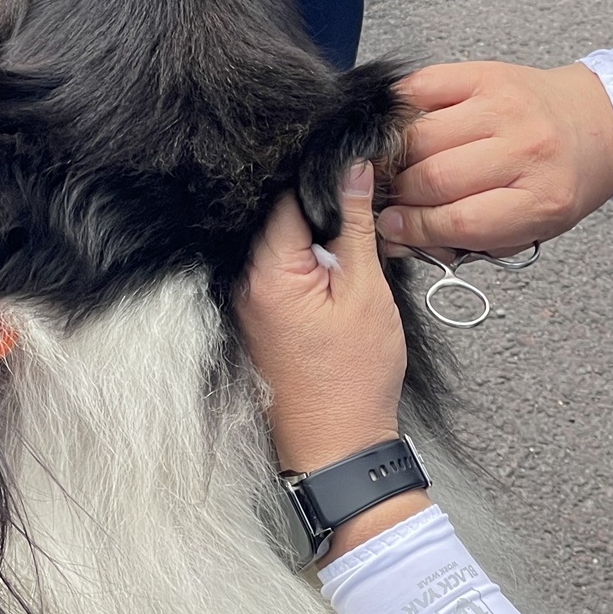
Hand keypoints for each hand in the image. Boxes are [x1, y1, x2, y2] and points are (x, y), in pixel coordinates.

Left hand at [239, 164, 408, 476]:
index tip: (355, 166)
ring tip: (352, 238)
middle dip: (318, 205)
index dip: (323, 177)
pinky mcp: (259, 321)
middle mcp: (245, 285)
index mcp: (268, 273)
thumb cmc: (355, 379)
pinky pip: (278, 272)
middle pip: (277, 218)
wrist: (341, 447)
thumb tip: (355, 168)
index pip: (286, 196)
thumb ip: (356, 225)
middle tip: (361, 200)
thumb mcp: (366, 290)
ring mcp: (248, 305)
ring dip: (313, 235)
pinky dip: (306, 263)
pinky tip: (334, 271)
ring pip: (279, 244)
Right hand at [377, 61, 612, 255]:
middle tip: (391, 199)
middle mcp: (527, 150)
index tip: (392, 228)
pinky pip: (421, 88)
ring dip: (397, 157)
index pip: (460, 220)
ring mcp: (504, 107)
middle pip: (435, 178)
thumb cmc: (560, 178)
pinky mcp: (485, 74)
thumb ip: (465, 239)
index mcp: (543, 199)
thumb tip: (396, 236)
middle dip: (400, 195)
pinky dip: (399, 110)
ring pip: (420, 136)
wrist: (596, 122)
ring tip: (398, 167)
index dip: (415, 228)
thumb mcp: (529, 227)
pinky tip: (403, 128)